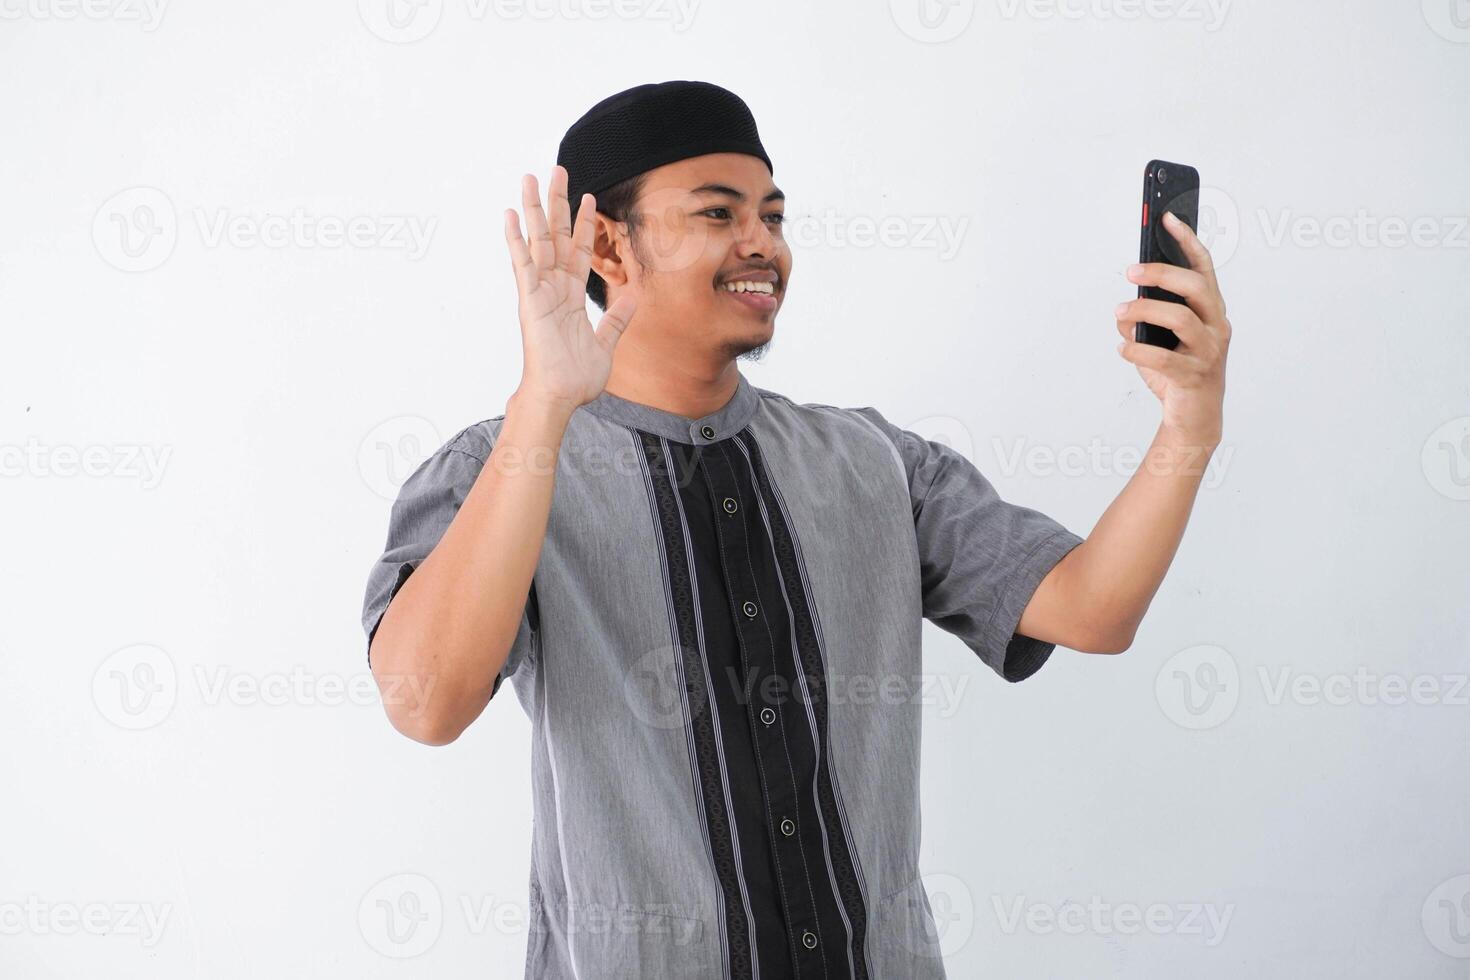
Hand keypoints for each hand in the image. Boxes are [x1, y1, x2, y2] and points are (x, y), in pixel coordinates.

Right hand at [503, 165, 636, 413]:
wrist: (560, 397)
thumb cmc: (576, 378)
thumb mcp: (607, 343)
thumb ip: (617, 318)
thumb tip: (633, 296)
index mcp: (571, 296)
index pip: (580, 250)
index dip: (586, 224)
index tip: (590, 197)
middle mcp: (554, 288)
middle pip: (557, 236)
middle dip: (558, 202)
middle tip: (555, 169)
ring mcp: (540, 291)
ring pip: (538, 241)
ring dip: (535, 209)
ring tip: (529, 177)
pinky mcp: (530, 300)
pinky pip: (522, 265)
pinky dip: (516, 240)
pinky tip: (510, 215)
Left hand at [1114, 210, 1230, 446]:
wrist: (1194, 419)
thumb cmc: (1177, 373)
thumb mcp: (1157, 341)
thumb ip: (1141, 321)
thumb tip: (1124, 309)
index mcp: (1211, 310)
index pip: (1204, 268)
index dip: (1187, 240)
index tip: (1166, 217)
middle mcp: (1216, 326)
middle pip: (1196, 286)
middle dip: (1162, 273)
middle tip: (1131, 270)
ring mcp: (1209, 351)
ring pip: (1181, 318)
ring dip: (1144, 310)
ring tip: (1120, 311)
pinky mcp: (1195, 375)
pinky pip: (1164, 358)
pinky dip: (1137, 351)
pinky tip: (1122, 347)